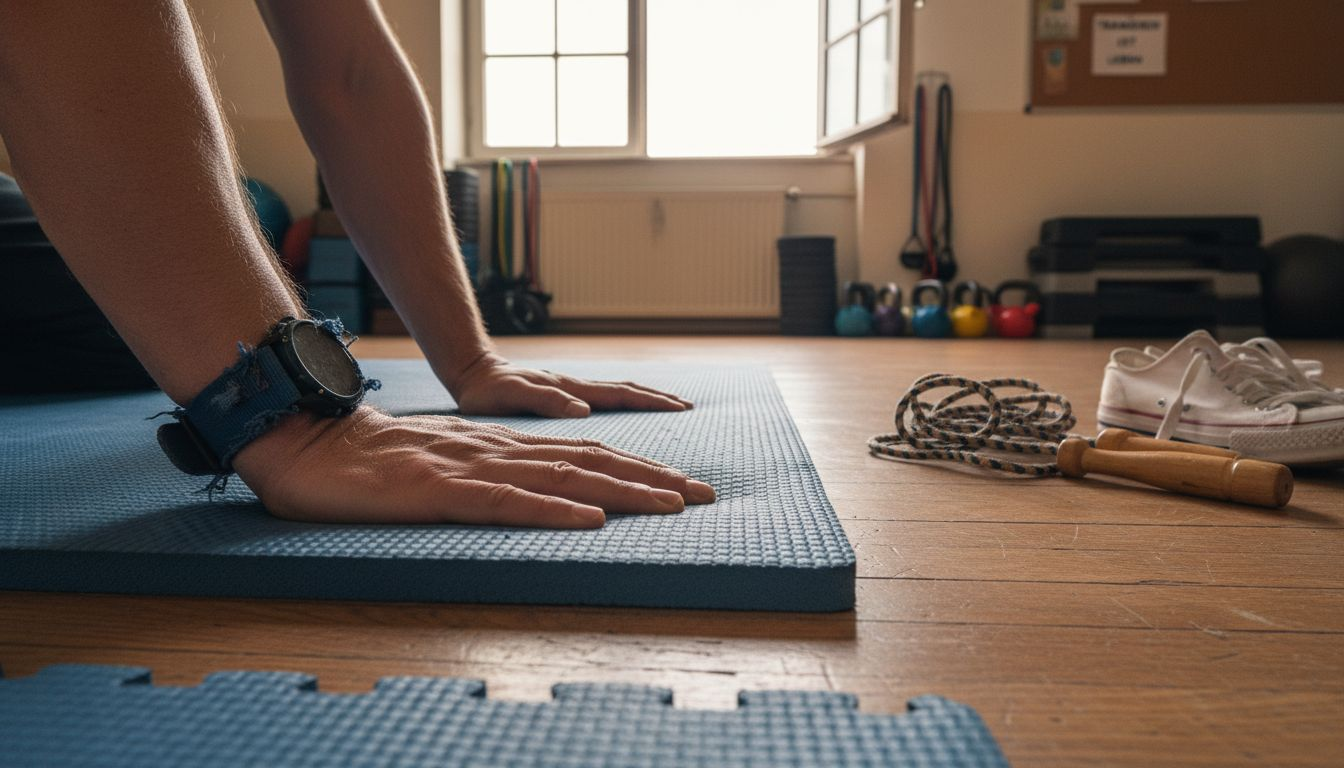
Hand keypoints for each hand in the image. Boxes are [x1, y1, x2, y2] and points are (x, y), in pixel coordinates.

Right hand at [231, 406, 715, 526]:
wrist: (309, 444)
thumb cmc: (371, 464)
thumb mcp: (443, 468)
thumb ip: (486, 477)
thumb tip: (531, 495)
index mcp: (502, 446)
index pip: (584, 454)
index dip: (638, 468)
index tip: (683, 485)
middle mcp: (499, 450)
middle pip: (590, 461)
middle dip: (652, 477)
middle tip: (705, 493)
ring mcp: (473, 467)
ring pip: (563, 478)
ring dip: (622, 492)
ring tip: (672, 504)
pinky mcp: (442, 490)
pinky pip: (507, 502)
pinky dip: (553, 511)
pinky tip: (590, 520)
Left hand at [450, 352, 692, 417]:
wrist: (470, 373)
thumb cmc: (486, 390)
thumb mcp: (511, 396)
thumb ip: (546, 402)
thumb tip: (584, 411)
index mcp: (570, 390)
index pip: (621, 395)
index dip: (652, 403)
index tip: (682, 408)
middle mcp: (577, 388)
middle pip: (628, 391)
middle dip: (661, 400)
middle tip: (692, 409)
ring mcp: (572, 390)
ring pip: (619, 393)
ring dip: (648, 399)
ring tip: (674, 406)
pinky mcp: (564, 396)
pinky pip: (604, 400)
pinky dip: (627, 403)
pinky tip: (632, 414)